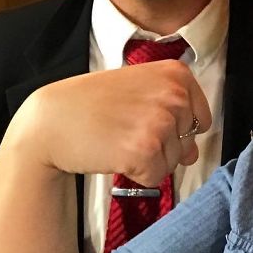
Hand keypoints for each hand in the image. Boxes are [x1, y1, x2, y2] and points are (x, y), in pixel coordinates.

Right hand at [11, 60, 210, 186]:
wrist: (52, 120)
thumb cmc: (95, 103)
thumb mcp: (142, 91)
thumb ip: (174, 115)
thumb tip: (193, 154)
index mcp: (178, 74)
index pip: (201, 118)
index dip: (175, 128)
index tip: (145, 119)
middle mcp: (175, 95)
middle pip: (188, 141)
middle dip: (163, 145)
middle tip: (127, 130)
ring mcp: (161, 122)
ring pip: (174, 161)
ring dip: (150, 160)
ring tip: (120, 140)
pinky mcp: (146, 150)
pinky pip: (157, 177)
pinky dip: (138, 175)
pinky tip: (115, 156)